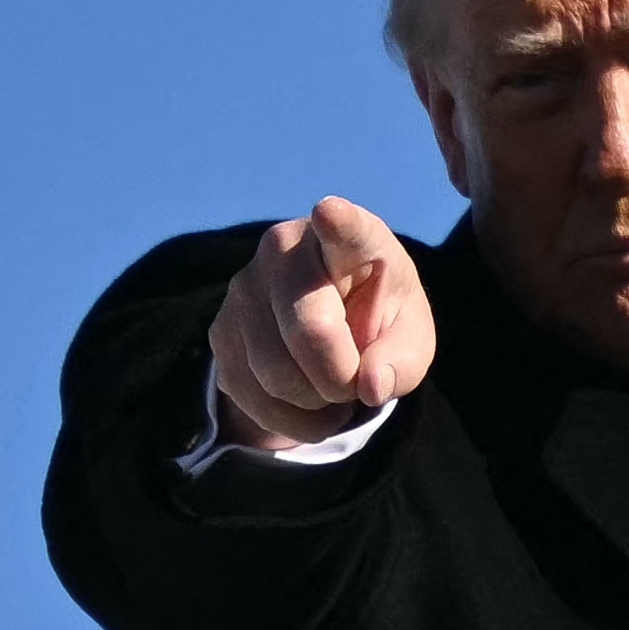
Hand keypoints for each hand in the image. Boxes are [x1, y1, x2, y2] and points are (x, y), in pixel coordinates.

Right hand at [207, 197, 436, 447]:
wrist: (328, 330)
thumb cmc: (379, 323)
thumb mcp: (410, 340)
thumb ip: (402, 361)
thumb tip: (370, 386)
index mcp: (351, 239)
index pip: (345, 229)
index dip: (338, 223)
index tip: (329, 211)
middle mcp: (287, 250)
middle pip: (310, 331)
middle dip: (341, 378)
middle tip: (356, 380)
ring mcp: (244, 287)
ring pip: (276, 373)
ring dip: (316, 401)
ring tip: (333, 386)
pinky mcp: (219, 330)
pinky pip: (251, 395)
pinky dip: (289, 417)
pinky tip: (307, 400)